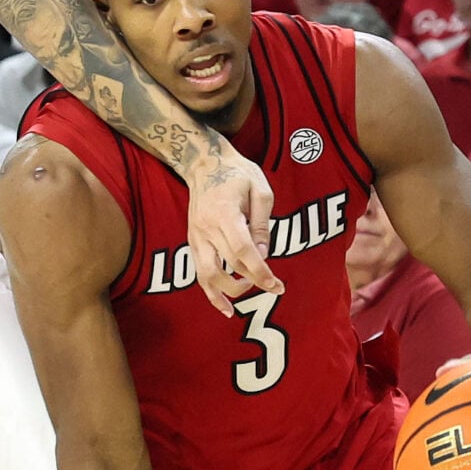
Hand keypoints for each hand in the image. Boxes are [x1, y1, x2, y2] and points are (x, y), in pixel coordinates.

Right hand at [185, 143, 282, 316]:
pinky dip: (210, 292)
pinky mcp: (192, 241)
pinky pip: (199, 273)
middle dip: (252, 282)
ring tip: (248, 293)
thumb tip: (264, 254)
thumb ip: (262, 223)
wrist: (204, 163)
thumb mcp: (260, 190)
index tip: (277, 285)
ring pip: (207, 276)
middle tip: (273, 286)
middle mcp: (207, 228)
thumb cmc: (237, 173)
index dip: (261, 272)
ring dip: (227, 292)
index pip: (243, 252)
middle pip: (228, 266)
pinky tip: (224, 306)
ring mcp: (196, 236)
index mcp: (225, 214)